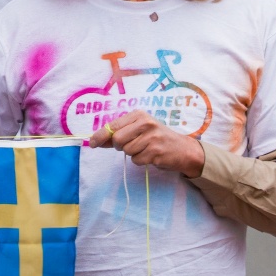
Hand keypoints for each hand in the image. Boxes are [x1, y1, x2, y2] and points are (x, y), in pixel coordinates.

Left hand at [93, 113, 208, 176]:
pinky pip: (136, 160)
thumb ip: (119, 134)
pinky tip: (151, 155)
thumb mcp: (139, 130)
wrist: (183, 149)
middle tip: (132, 145)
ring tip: (146, 149)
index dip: (100, 136)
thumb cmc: (157, 138)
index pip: (113, 125)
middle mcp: (146, 123)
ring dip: (133, 154)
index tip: (92, 143)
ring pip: (127, 151)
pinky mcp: (156, 152)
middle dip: (120, 146)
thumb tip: (95, 140)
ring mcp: (152, 137)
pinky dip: (141, 161)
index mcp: (139, 115)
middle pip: (117, 139)